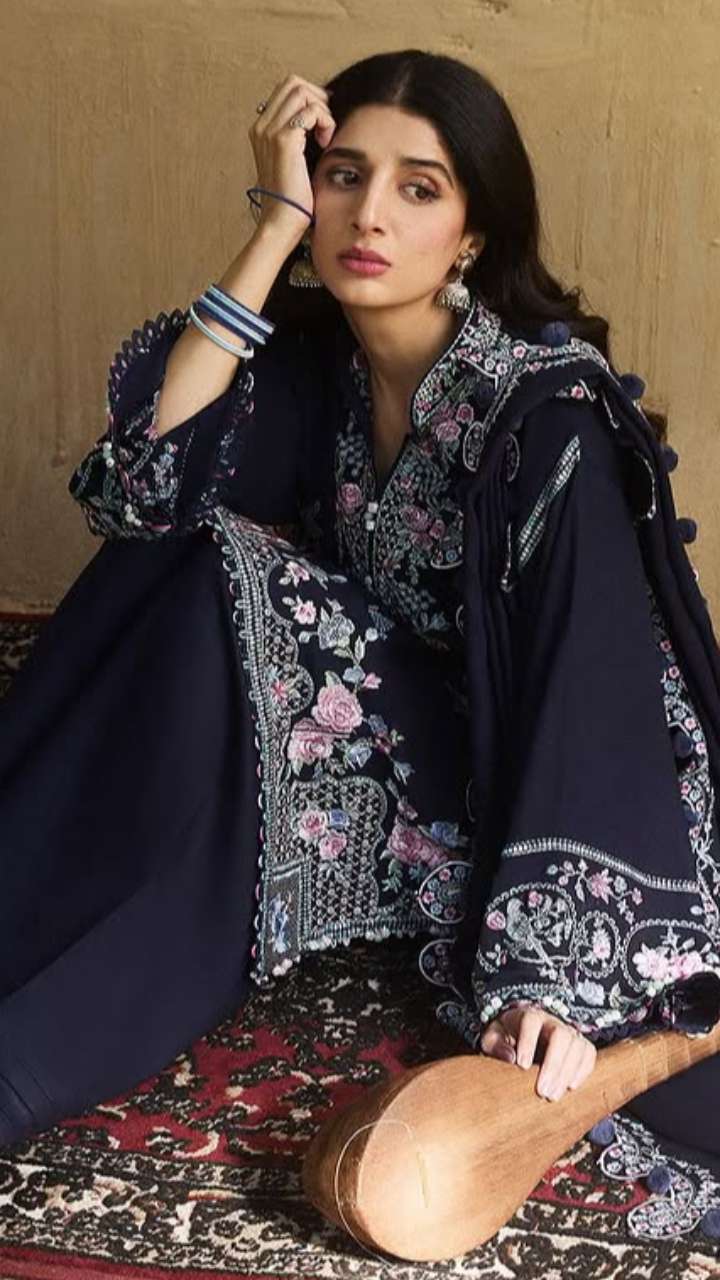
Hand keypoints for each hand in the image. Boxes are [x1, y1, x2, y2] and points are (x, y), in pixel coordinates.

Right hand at [248, 73, 335, 241]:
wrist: (282, 222)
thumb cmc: (293, 198)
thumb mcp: (294, 161)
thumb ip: (298, 136)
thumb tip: (317, 116)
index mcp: (261, 130)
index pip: (286, 90)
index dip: (310, 97)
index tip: (323, 120)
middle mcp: (261, 126)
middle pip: (293, 83)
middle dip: (317, 97)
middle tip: (327, 124)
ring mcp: (270, 131)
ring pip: (302, 92)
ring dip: (322, 110)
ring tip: (325, 136)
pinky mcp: (284, 140)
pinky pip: (312, 110)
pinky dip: (325, 122)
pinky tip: (326, 143)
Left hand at [479, 1003, 596, 1100]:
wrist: (521, 1037)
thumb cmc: (505, 1038)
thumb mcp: (492, 1039)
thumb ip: (496, 1045)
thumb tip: (511, 1057)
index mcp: (528, 1015)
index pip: (531, 1021)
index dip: (528, 1042)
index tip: (522, 1066)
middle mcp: (551, 1021)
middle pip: (560, 1035)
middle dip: (553, 1064)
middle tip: (542, 1091)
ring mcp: (568, 1032)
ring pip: (577, 1045)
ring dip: (567, 1072)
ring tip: (553, 1095)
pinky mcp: (580, 1045)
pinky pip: (589, 1053)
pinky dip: (583, 1070)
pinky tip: (571, 1087)